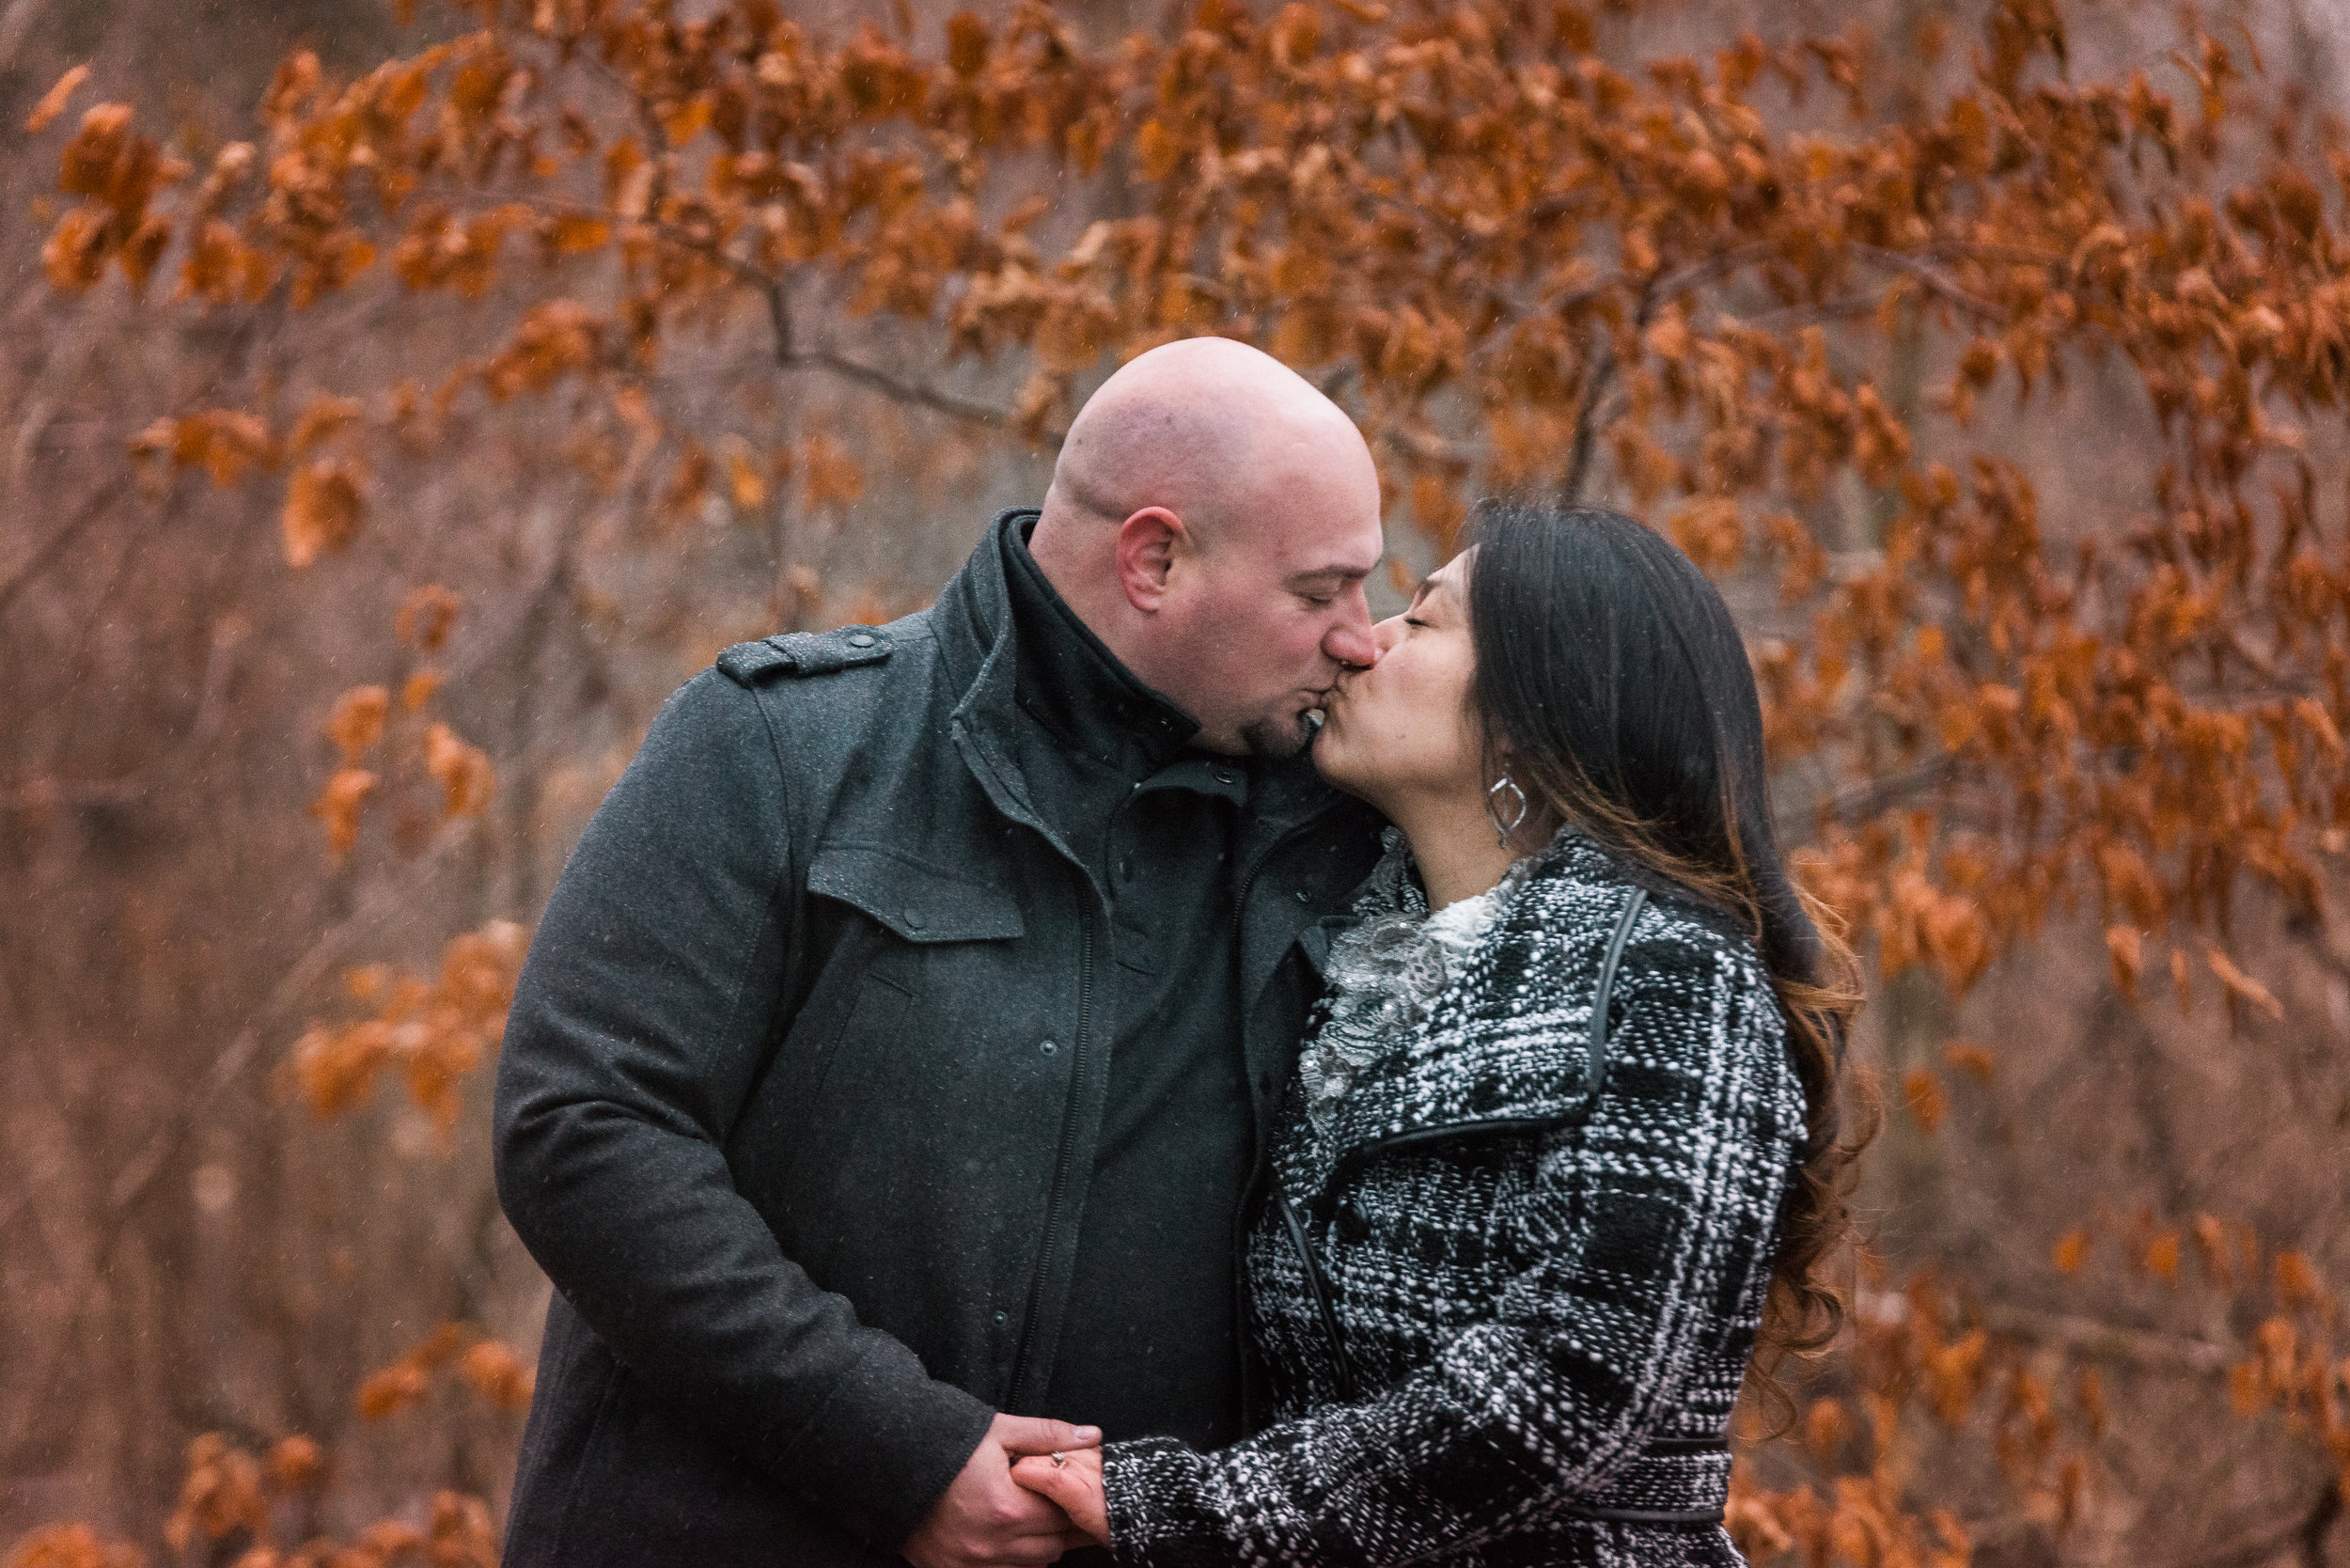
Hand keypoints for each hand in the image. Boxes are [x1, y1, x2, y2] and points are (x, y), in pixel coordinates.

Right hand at [902, 1413, 1102, 1567]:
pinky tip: (1004, 1536)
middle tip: (1052, 1504)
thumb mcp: (999, 1430)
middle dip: (1056, 1527)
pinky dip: (1008, 1561)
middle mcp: (990, 1544)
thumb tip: (1093, 1436)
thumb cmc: (945, 1441)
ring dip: (1035, 1548)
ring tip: (1027, 1518)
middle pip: (1050, 1549)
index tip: (1070, 1491)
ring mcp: (968, 1563)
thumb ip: (1049, 1435)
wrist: (887, 1459)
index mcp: (1007, 1508)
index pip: (1062, 1517)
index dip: (1070, 1503)